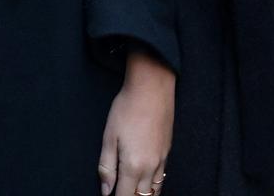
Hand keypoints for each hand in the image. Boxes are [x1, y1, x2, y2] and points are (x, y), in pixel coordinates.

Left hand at [98, 49, 173, 195]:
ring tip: (133, 193)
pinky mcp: (167, 151)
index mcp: (133, 166)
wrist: (152, 87)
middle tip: (121, 193)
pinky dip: (154, 186)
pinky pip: (162, 178)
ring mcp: (161, 160)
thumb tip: (106, 191)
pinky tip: (147, 183)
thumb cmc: (126, 108)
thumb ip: (107, 167)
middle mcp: (150, 168)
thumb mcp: (109, 136)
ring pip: (154, 191)